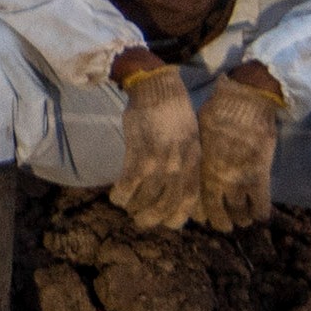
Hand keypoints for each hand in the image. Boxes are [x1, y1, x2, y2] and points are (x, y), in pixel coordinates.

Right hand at [110, 66, 202, 229]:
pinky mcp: (138, 153)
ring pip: (146, 198)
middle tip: (141, 220)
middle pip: (167, 204)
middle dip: (152, 217)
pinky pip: (128, 184)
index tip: (168, 222)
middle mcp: (179, 164)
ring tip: (128, 207)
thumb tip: (178, 184)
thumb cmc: (175, 111)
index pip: (189, 198)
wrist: (158, 87)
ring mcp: (159, 160)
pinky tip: (116, 196)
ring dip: (134, 207)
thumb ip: (186, 161)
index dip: (178, 216)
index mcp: (194, 160)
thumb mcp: (191, 137)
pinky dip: (120, 195)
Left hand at [188, 71, 282, 229]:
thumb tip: (189, 165)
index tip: (204, 216)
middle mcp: (216, 180)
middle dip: (221, 223)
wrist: (244, 102)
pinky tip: (260, 215)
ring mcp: (238, 180)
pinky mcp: (259, 176)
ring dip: (241, 219)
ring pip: (239, 213)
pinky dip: (260, 213)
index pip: (195, 203)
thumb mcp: (196, 135)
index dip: (200, 213)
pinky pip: (260, 205)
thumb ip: (195, 156)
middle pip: (217, 214)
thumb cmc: (217, 113)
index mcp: (199, 170)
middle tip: (226, 225)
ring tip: (243, 219)